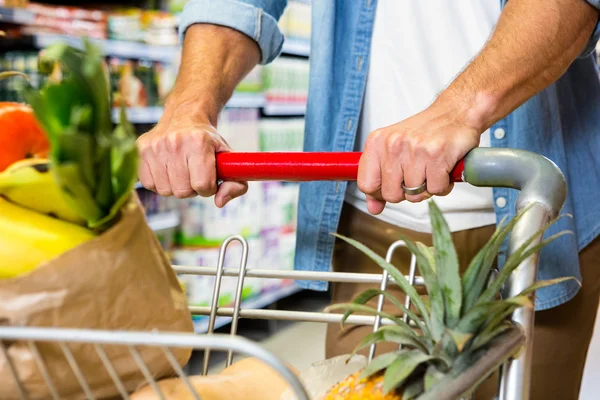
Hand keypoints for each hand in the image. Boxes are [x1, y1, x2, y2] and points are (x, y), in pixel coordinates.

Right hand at [137, 108, 247, 206]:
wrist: (185, 115)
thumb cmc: (208, 142)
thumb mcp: (228, 159)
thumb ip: (235, 184)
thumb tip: (219, 202)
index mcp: (199, 142)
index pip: (203, 185)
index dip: (208, 188)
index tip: (209, 179)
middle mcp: (175, 142)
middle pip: (183, 191)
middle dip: (192, 188)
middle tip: (194, 174)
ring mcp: (155, 145)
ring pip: (165, 191)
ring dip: (176, 187)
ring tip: (181, 171)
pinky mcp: (141, 148)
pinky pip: (148, 184)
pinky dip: (160, 183)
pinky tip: (168, 170)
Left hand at [357, 102, 481, 214]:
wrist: (455, 113)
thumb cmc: (424, 132)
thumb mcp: (393, 150)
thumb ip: (380, 179)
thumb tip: (373, 208)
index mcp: (377, 142)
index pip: (366, 185)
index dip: (380, 193)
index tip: (393, 186)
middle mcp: (393, 145)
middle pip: (391, 194)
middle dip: (406, 193)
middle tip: (417, 176)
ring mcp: (414, 150)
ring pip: (414, 195)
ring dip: (427, 189)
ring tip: (431, 170)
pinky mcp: (437, 156)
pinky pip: (436, 190)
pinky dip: (443, 185)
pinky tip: (443, 169)